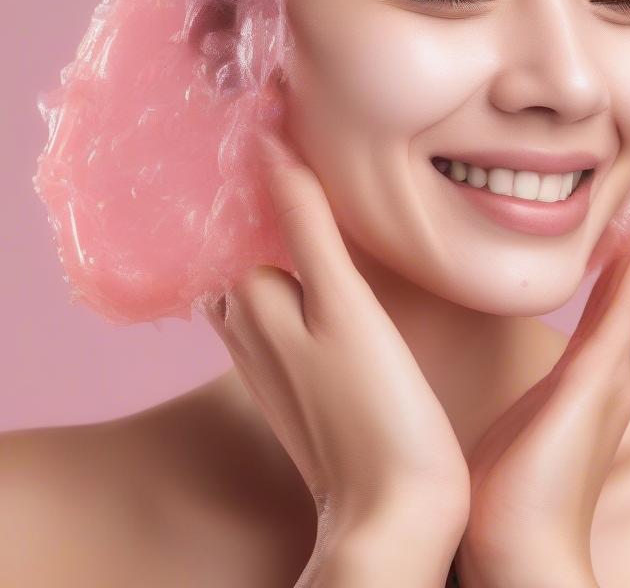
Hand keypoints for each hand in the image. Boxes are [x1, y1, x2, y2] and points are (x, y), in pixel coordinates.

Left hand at [201, 130, 470, 550]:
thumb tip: (268, 138)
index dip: (250, 165)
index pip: (236, 213)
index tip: (268, 112)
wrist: (394, 517)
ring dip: (280, 238)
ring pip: (264, 278)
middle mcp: (248, 328)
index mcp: (251, 300)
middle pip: (244, 245)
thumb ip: (306, 221)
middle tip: (292, 145)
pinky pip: (285, 312)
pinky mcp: (301, 381)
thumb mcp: (343, 303)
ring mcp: (271, 359)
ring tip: (310, 193)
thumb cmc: (375, 410)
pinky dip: (299, 276)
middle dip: (259, 203)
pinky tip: (326, 268)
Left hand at [458, 219, 629, 585]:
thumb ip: (506, 408)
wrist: (518, 555)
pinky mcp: (596, 385)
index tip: (614, 241)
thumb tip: (477, 395)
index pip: (597, 324)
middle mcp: (600, 386)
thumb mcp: (502, 436)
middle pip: (619, 309)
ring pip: (626, 306)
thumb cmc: (501, 503)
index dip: (610, 282)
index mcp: (577, 395)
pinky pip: (623, 316)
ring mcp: (603, 384)